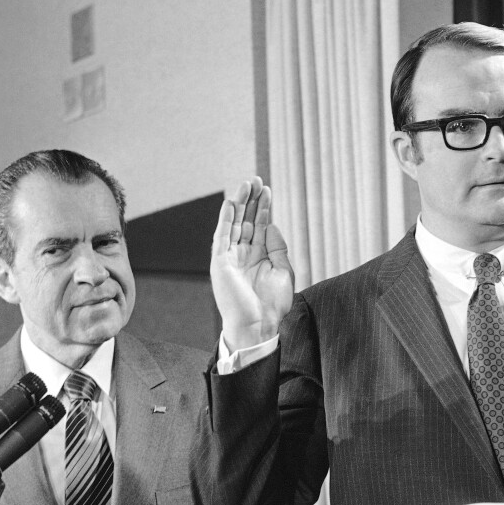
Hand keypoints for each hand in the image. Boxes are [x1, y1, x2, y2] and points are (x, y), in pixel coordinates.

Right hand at [211, 177, 294, 350]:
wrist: (258, 325)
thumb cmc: (272, 305)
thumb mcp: (283, 272)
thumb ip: (278, 248)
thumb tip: (271, 225)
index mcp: (258, 257)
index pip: (259, 226)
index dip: (263, 208)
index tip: (266, 190)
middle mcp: (242, 254)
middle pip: (246, 220)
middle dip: (251, 200)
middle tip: (255, 179)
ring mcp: (230, 257)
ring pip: (234, 224)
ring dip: (239, 203)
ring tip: (246, 184)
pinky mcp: (220, 262)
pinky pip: (222, 236)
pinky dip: (225, 219)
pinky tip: (231, 203)